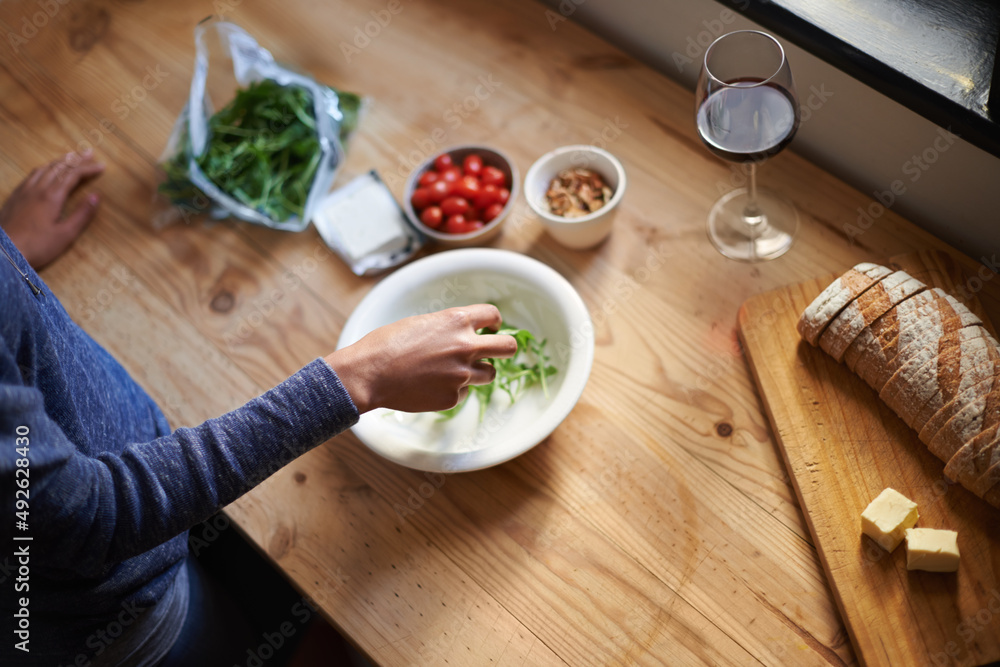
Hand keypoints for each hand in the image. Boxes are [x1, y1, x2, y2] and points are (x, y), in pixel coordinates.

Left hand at [0, 151, 104, 268]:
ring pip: (44, 168)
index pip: (73, 175)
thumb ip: (82, 214)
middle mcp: (37, 188)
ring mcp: (24, 191)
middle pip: (58, 167)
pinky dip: (45, 168)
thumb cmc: (38, 246)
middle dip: (76, 159)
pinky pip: (32, 175)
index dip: (88, 169)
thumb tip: (96, 196)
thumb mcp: (66, 235)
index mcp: (52, 196)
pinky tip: (45, 171)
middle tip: (89, 153)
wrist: (5, 252)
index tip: (102, 166)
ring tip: (69, 157)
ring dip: (59, 161)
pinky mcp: (15, 196)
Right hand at [325, 304, 518, 413]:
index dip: (494, 322)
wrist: (369, 373)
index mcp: (457, 321)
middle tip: (495, 351)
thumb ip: (447, 327)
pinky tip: (432, 385)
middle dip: (504, 348)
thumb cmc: (387, 344)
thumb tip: (462, 333)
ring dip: (478, 371)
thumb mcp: (421, 323)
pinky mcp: (452, 397)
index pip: (493, 315)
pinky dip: (453, 389)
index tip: (492, 328)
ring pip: (490, 374)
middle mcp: (465, 347)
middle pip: (508, 347)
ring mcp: (461, 375)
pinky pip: (464, 392)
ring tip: (455, 370)